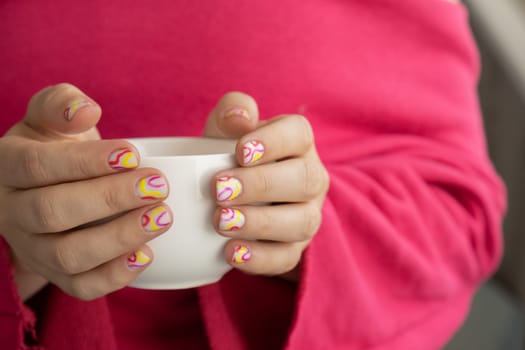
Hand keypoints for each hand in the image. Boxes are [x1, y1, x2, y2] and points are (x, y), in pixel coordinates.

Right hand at [0, 83, 172, 300]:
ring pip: (67, 255)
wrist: (51, 184)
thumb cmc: (56, 146)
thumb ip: (62, 104)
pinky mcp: (56, 274)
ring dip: (119, 238)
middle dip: (110, 199)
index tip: (133, 154)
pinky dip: (115, 276)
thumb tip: (86, 111)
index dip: (85, 162)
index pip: (38, 166)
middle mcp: (12, 212)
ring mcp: (32, 249)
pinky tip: (147, 254)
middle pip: (52, 213)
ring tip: (162, 217)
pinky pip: (80, 287)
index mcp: (8, 167)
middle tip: (157, 186)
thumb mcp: (50, 117)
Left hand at [204, 92, 328, 280]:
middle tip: (219, 190)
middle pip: (303, 180)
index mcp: (297, 142)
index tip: (239, 151)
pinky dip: (259, 258)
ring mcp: (307, 215)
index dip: (272, 142)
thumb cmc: (230, 157)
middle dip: (261, 185)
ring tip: (221, 222)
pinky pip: (287, 257)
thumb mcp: (224, 130)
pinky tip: (230, 252)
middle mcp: (311, 178)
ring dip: (260, 223)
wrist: (234, 197)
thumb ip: (232, 112)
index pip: (298, 134)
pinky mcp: (294, 248)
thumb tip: (238, 118)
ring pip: (300, 222)